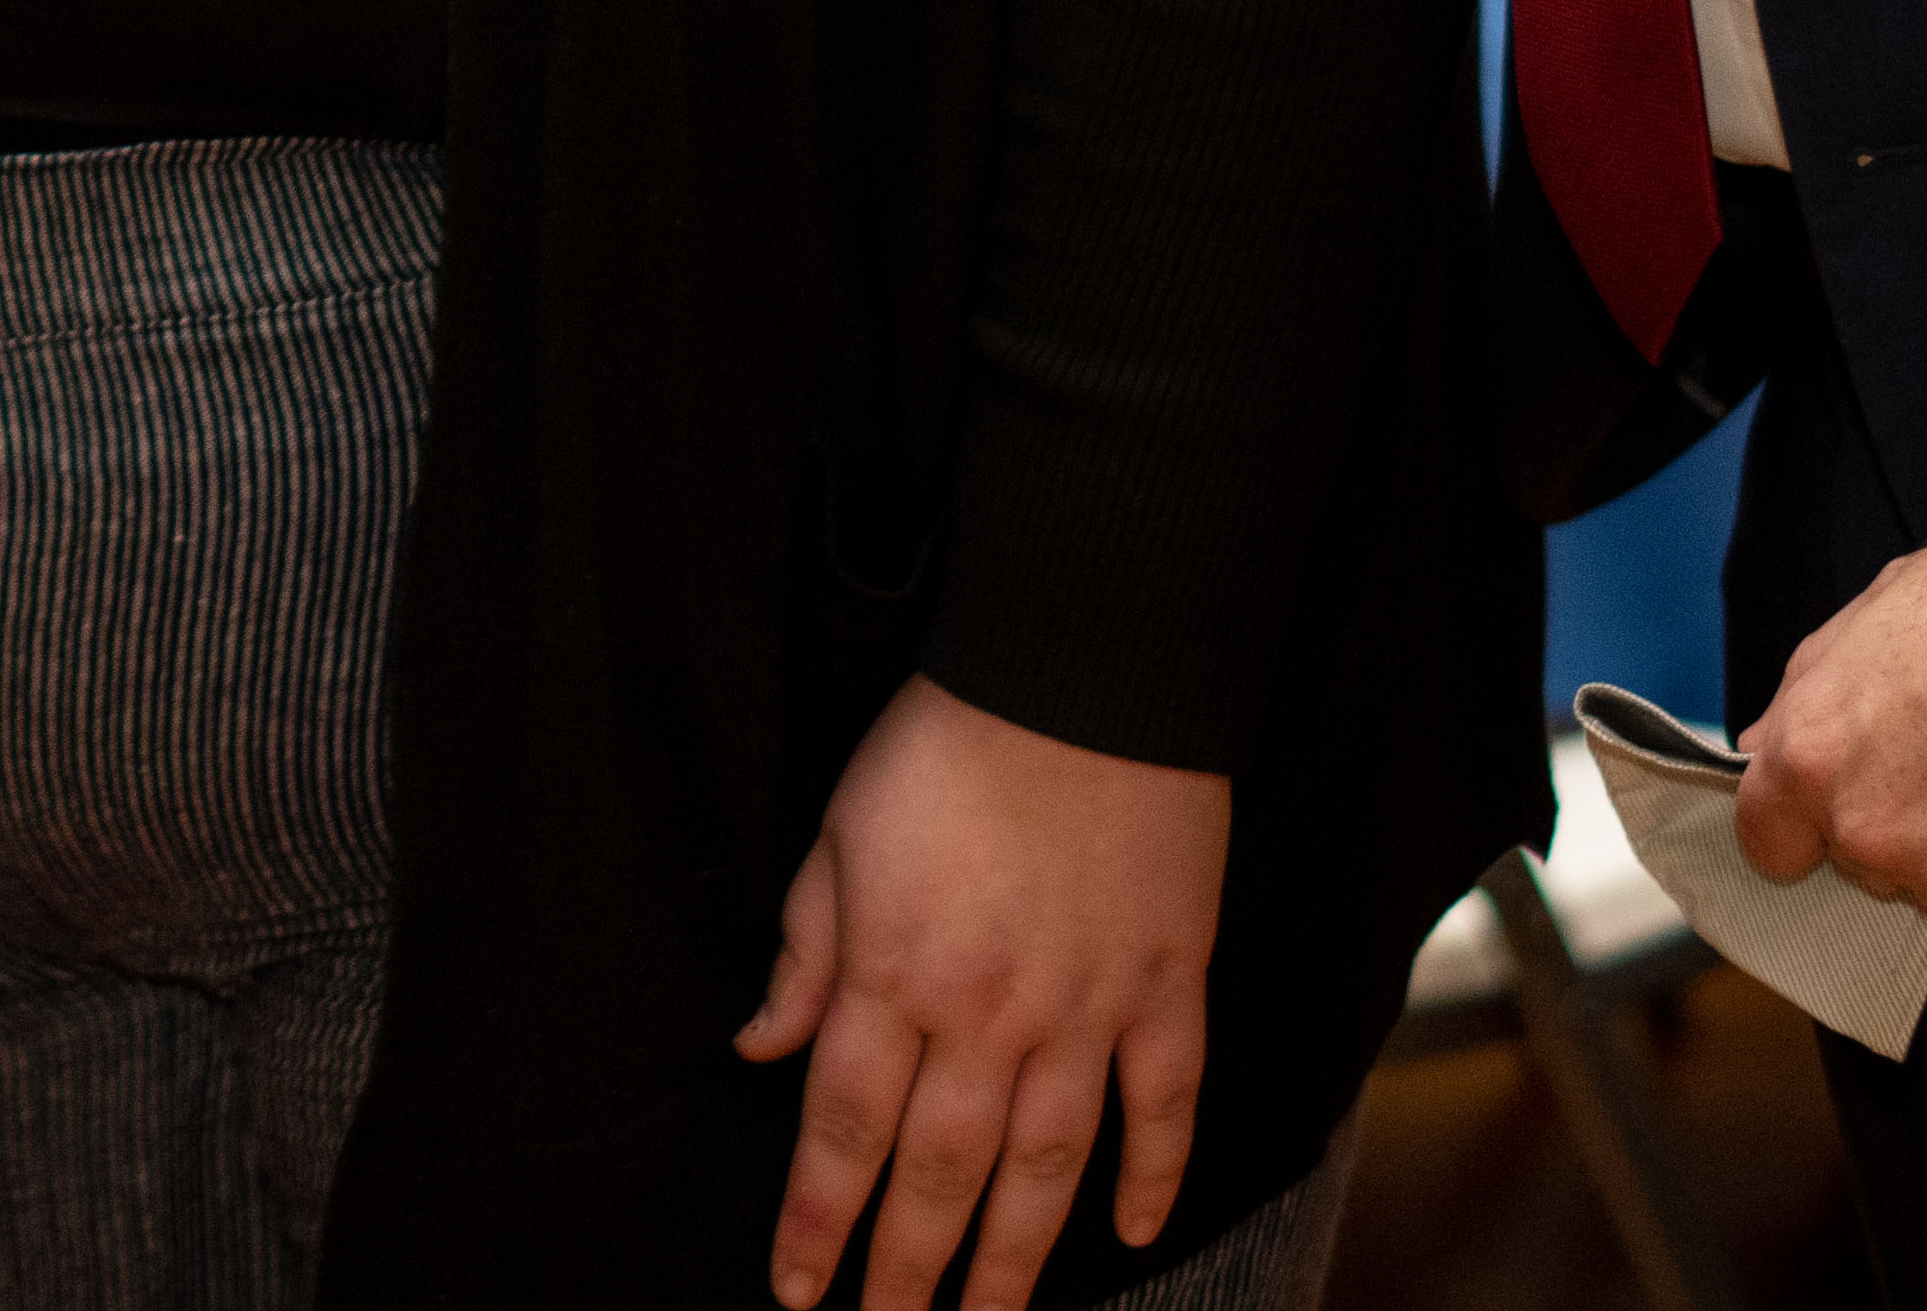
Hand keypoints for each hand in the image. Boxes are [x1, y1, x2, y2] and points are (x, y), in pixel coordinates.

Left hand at [734, 673, 1224, 1310]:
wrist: (1082, 677)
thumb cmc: (946, 744)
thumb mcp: (839, 836)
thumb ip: (804, 952)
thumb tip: (760, 1045)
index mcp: (894, 972)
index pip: (844, 1128)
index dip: (816, 1218)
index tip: (795, 1287)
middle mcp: (987, 1014)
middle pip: (939, 1171)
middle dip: (906, 1269)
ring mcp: (1086, 1009)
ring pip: (1046, 1167)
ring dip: (1011, 1259)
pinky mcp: (1166, 986)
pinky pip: (1163, 1104)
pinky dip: (1153, 1176)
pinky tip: (1129, 1236)